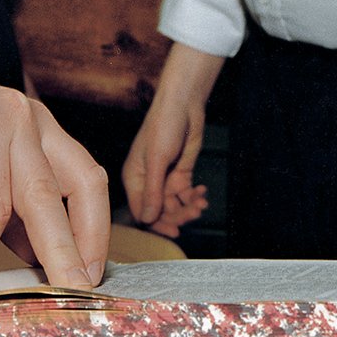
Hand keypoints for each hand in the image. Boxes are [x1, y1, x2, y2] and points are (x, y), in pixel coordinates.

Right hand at [122, 43, 222, 237]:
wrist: (184, 105)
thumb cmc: (163, 125)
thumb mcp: (156, 159)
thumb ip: (152, 190)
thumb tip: (147, 219)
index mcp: (134, 179)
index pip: (141, 211)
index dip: (157, 224)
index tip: (174, 231)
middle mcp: (148, 182)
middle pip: (160, 211)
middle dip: (178, 215)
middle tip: (193, 213)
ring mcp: (165, 179)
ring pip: (175, 205)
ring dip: (188, 207)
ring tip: (200, 203)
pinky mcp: (180, 174)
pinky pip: (186, 195)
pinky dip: (194, 197)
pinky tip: (202, 194)